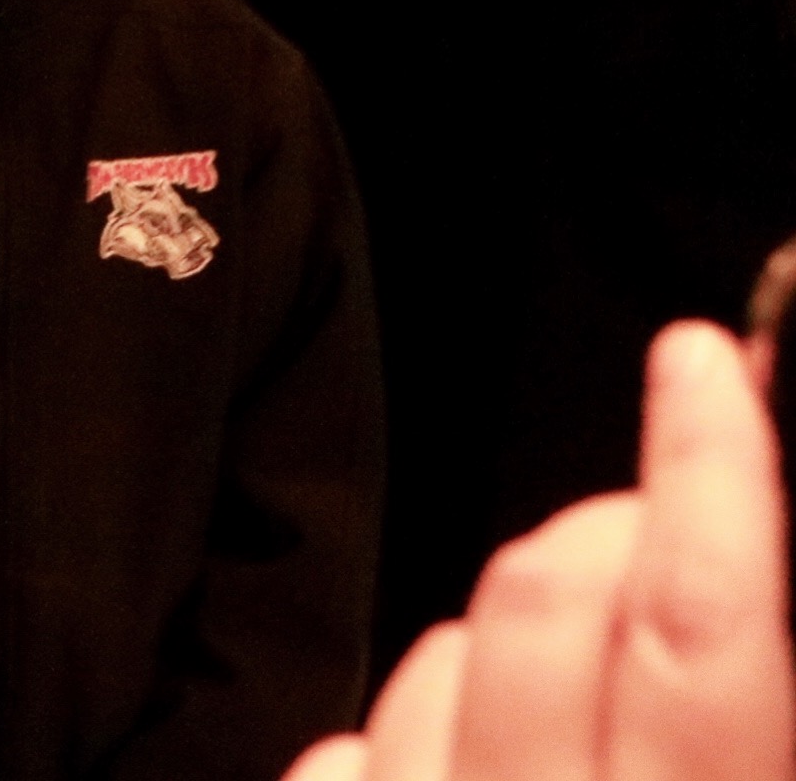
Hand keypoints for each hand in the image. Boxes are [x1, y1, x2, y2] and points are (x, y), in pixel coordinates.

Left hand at [285, 319, 794, 780]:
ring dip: (506, 648)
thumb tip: (703, 561)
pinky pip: (356, 747)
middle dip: (602, 530)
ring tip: (574, 718)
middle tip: (648, 539)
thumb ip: (745, 710)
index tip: (701, 359)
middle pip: (548, 594)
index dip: (707, 470)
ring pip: (446, 650)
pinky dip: (417, 739)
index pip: (700, 621)